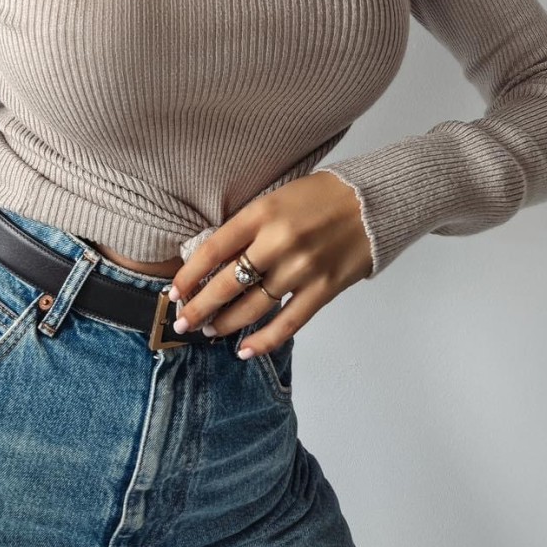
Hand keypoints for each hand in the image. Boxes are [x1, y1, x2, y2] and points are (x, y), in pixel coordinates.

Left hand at [167, 171, 373, 357]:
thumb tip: (215, 261)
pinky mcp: (324, 289)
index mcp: (262, 213)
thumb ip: (248, 227)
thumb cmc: (320, 196)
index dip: (190, 275)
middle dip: (200, 307)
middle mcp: (279, 242)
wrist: (372, 201)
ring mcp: (302, 268)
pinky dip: (264, 340)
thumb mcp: (276, 198)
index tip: (174, 292)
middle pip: (228, 283)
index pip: (214, 249)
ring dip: (227, 324)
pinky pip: (288, 323)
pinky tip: (245, 349)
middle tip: (183, 322)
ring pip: (253, 307)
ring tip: (210, 332)